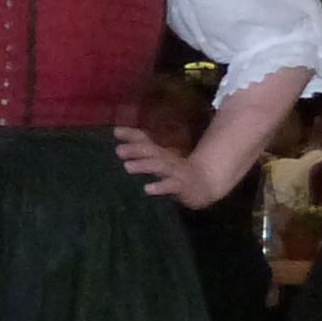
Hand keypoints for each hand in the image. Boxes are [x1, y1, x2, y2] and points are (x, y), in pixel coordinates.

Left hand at [114, 123, 231, 208]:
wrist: (206, 182)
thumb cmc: (176, 172)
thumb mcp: (159, 162)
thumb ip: (142, 154)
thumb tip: (117, 144)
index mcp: (159, 152)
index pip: (145, 139)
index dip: (131, 135)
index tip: (115, 131)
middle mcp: (167, 159)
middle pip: (151, 151)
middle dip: (135, 150)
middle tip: (118, 151)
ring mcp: (176, 172)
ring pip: (160, 166)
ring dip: (144, 165)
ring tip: (127, 167)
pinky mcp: (183, 187)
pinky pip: (171, 186)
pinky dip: (160, 187)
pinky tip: (147, 189)